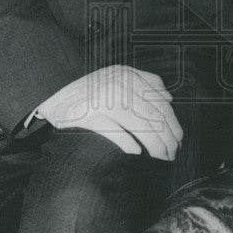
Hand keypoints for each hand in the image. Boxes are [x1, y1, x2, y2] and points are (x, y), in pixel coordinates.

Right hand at [35, 65, 182, 159]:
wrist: (53, 93)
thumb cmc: (89, 90)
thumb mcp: (118, 77)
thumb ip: (144, 82)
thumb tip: (169, 98)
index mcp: (127, 75)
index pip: (159, 102)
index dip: (173, 122)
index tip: (179, 139)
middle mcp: (117, 84)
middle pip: (152, 115)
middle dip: (168, 137)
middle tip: (174, 153)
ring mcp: (102, 99)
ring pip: (139, 125)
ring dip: (155, 144)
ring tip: (162, 156)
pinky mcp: (88, 114)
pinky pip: (113, 131)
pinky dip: (127, 142)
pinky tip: (137, 152)